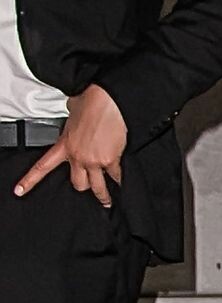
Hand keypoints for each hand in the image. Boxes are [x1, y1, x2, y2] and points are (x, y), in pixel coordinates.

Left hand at [14, 86, 126, 205]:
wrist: (108, 101)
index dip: (29, 181)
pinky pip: (116, 176)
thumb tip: (74, 109)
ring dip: (102, 195)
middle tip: (88, 187)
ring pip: (97, 187)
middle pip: (78, 183)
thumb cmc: (91, 102)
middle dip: (84, 185)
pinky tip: (121, 184)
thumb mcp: (72, 110)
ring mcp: (94, 160)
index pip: (42, 167)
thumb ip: (71, 117)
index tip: (20, 191)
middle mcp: (77, 156)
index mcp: (64, 145)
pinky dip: (119, 180)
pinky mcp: (110, 159)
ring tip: (106, 201)